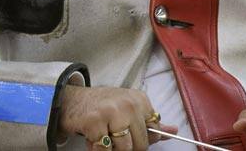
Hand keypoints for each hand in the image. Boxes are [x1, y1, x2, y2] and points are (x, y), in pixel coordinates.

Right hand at [58, 85, 178, 150]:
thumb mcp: (130, 109)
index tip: (130, 136)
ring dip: (112, 149)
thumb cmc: (104, 107)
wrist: (72, 100)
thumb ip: (150, 122)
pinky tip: (93, 139)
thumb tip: (174, 131)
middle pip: (140, 143)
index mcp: (141, 100)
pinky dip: (98, 150)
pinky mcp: (94, 122)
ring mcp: (112, 112)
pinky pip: (104, 149)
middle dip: (127, 148)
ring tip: (104, 137)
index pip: (154, 130)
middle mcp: (129, 104)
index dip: (142, 139)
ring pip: (124, 148)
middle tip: (114, 139)